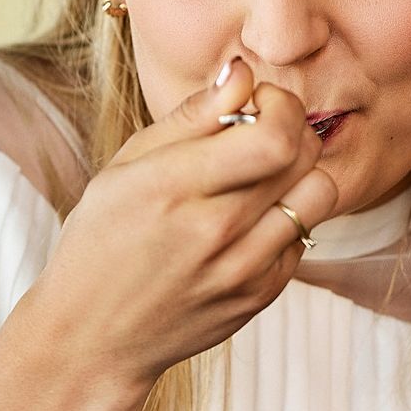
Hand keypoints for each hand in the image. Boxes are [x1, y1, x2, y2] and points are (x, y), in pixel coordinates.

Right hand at [29, 55, 340, 406]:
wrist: (91, 337)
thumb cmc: (101, 241)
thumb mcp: (125, 168)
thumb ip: (190, 116)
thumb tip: (242, 73)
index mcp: (171, 187)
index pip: (275, 133)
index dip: (279, 104)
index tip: (255, 105)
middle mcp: (213, 231)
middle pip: (304, 156)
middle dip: (291, 127)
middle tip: (259, 132)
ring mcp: (241, 270)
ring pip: (319, 196)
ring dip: (299, 173)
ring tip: (262, 176)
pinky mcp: (258, 297)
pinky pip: (303, 238)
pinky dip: (285, 218)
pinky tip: (247, 222)